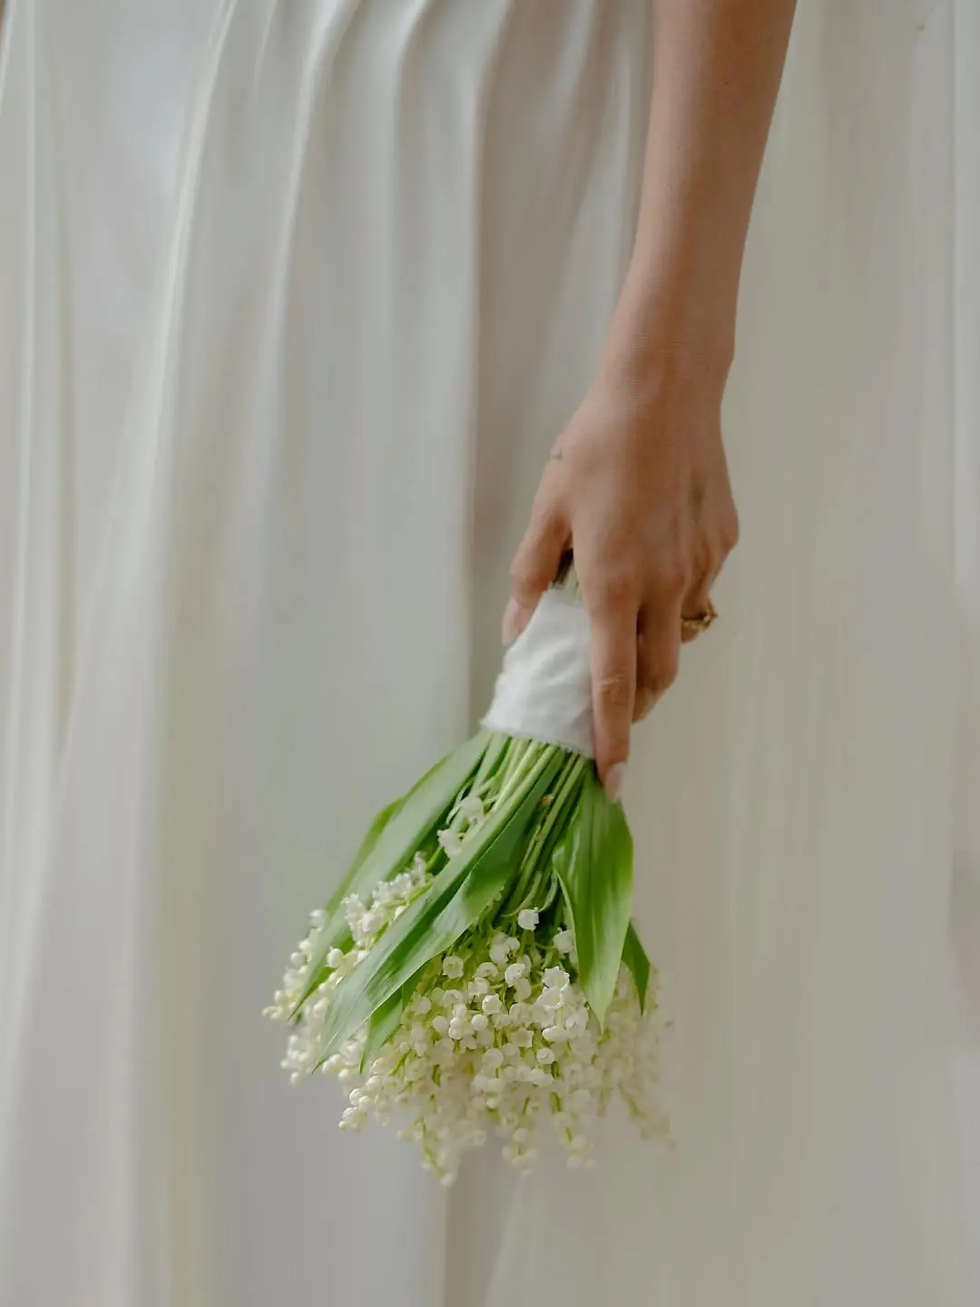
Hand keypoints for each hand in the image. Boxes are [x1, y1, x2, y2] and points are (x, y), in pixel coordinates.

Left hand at [503, 360, 738, 796]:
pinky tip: (655, 561)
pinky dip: (675, 597)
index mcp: (614, 584)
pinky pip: (698, 588)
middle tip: (611, 708)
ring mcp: (701, 565)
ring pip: (681, 634)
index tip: (612, 779)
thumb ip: (532, 577)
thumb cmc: (597, 445)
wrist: (666, 388)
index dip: (611, 738)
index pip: (613, 684)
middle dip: (635, 705)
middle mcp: (665, 586)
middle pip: (657, 676)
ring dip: (655, 652)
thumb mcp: (548, 510)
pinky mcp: (723, 542)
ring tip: (628, 632)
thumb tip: (517, 631)